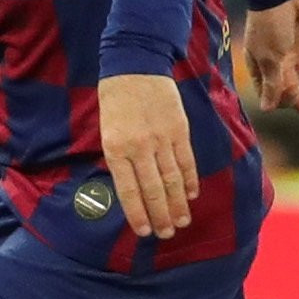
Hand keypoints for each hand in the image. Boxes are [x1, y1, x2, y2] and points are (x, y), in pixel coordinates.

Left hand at [96, 71, 196, 238]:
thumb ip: (120, 159)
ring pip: (172, 179)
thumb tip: (132, 190)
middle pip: (153, 189)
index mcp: (116, 148)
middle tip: (166, 233)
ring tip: (181, 221)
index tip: (144, 232)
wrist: (135, 65)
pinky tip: (191, 195)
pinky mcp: (179, 129)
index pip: (129, 190)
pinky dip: (190, 180)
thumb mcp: (107, 131)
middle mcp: (139, 147)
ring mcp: (161, 138)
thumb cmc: (116, 101)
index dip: (138, 213)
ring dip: (178, 203)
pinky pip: (186, 161)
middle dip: (161, 215)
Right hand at [240, 0, 298, 125]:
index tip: (295, 108)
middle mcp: (280, 57)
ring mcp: (297, 44)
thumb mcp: (271, 57)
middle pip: (296, 86)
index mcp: (263, 64)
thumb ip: (273, 84)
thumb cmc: (270, 23)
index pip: (274, 91)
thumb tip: (267, 109)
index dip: (284, 103)